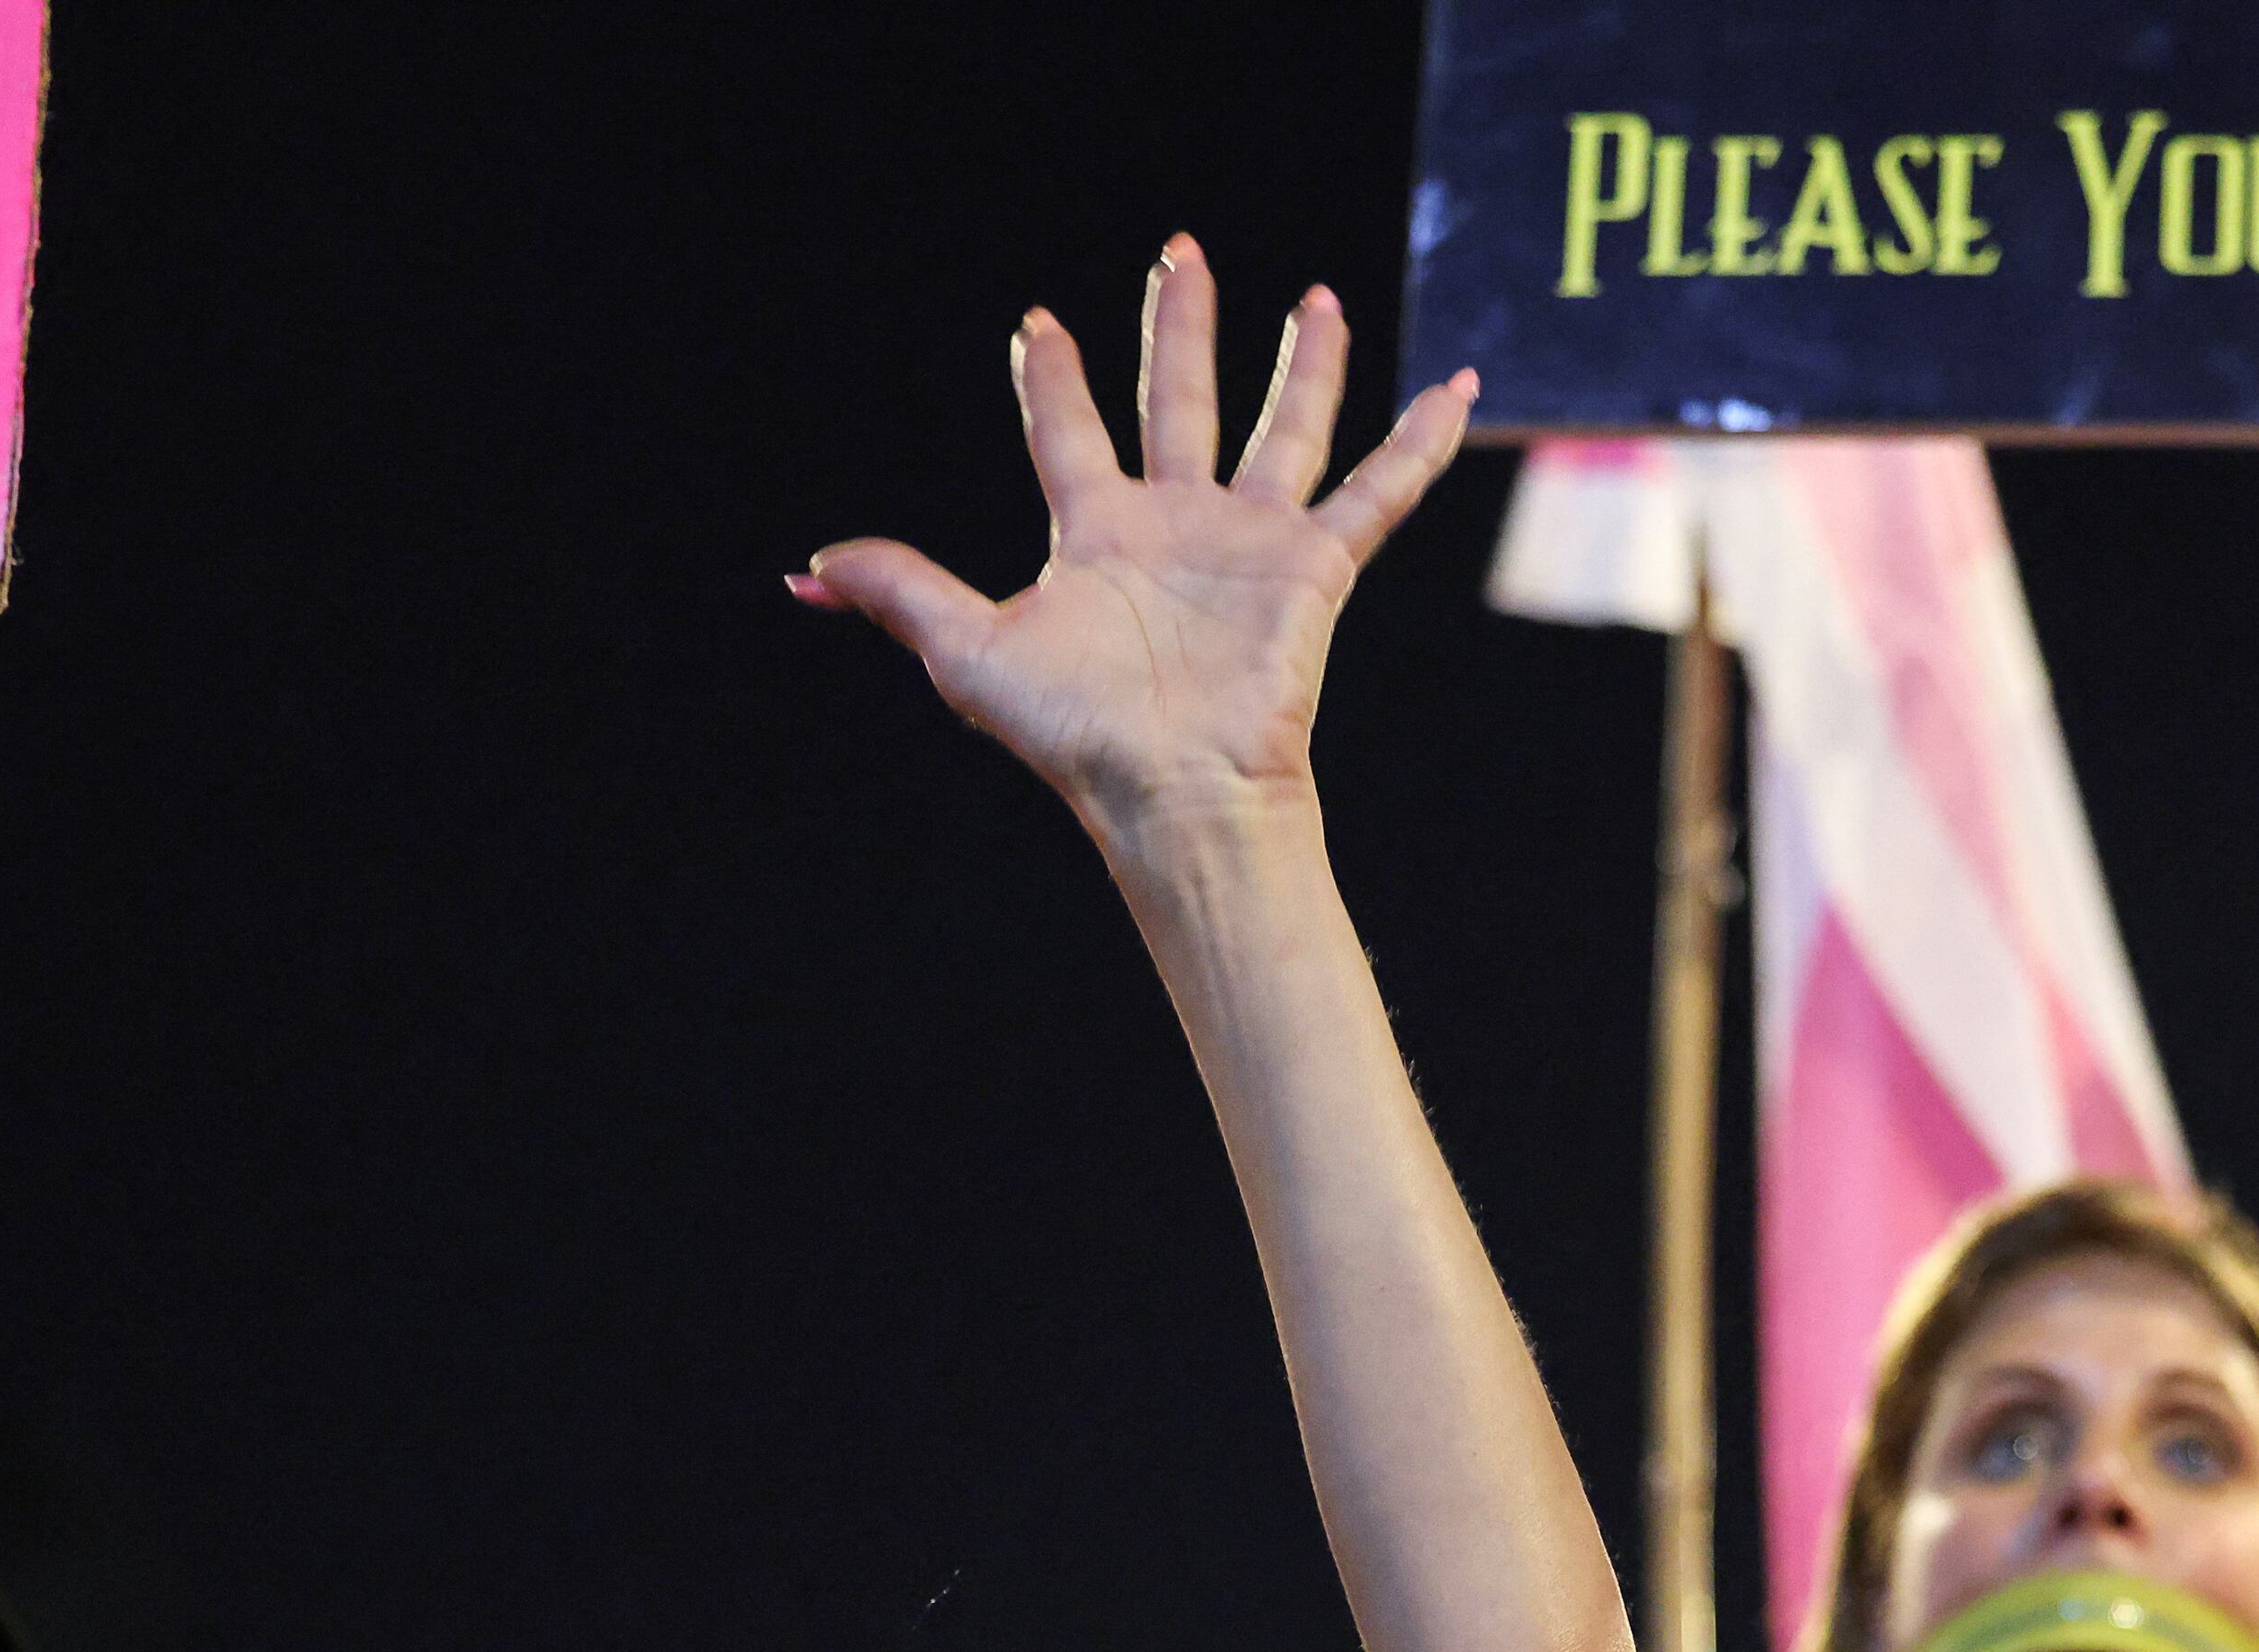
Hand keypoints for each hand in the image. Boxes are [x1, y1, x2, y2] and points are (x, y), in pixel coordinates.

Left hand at [796, 241, 1473, 821]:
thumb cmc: (1077, 737)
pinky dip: (1419, 443)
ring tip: (1320, 299)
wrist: (1176, 790)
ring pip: (1283, 429)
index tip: (1038, 326)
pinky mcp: (1315, 568)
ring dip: (1302, 365)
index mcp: (1098, 538)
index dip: (1051, 379)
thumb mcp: (968, 652)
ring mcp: (1250, 544)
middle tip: (1181, 254)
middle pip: (1179, 402)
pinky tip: (1455, 391)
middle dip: (1179, 329)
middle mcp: (1178, 528)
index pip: (1070, 434)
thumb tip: (804, 570)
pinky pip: (1377, 492)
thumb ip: (900, 592)